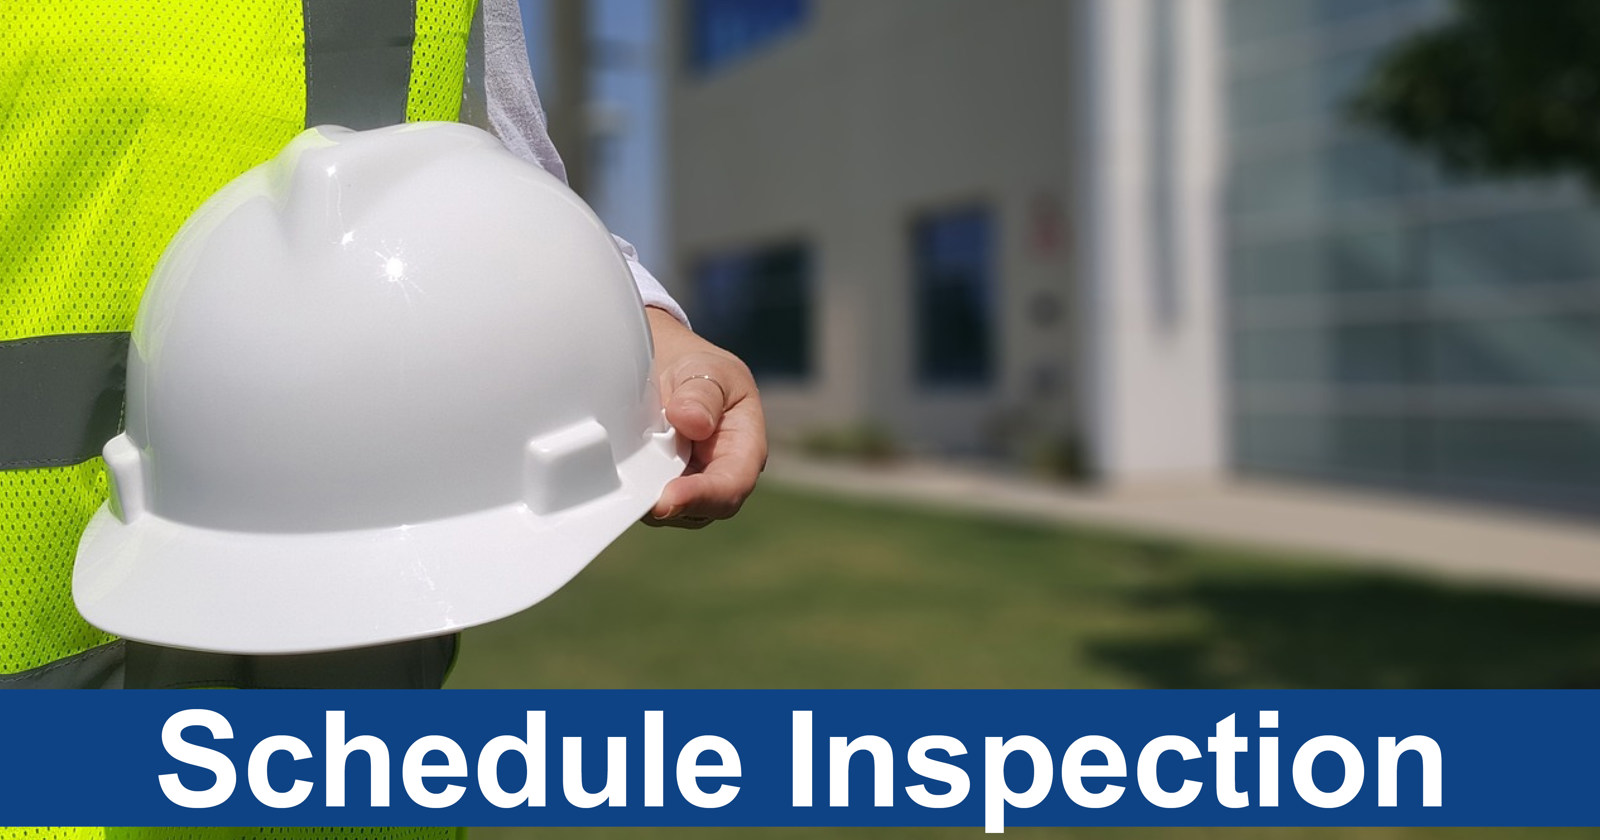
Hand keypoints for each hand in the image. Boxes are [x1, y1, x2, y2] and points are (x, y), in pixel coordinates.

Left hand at [644, 307, 766, 527]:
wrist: (670, 366)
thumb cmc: (699, 369)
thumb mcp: (707, 368)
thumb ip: (703, 393)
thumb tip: (693, 422)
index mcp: (744, 448)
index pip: (732, 485)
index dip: (702, 497)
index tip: (668, 498)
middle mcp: (720, 475)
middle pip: (700, 509)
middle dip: (668, 504)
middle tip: (635, 495)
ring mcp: (690, 486)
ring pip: (670, 511)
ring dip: (646, 497)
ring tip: (625, 472)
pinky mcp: (661, 487)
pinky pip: (647, 500)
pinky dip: (633, 491)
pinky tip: (619, 473)